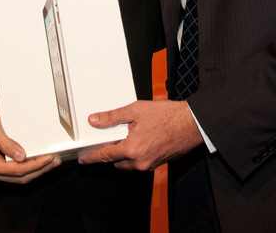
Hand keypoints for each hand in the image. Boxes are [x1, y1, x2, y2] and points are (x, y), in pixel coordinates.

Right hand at [0, 110, 60, 182]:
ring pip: (22, 177)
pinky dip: (31, 168)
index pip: (17, 169)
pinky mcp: (1, 170)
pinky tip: (42, 162)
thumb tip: (22, 156)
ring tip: (52, 162)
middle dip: (40, 169)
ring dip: (38, 170)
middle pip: (21, 176)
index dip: (35, 164)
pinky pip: (18, 172)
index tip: (48, 157)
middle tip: (55, 160)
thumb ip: (7, 143)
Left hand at [77, 100, 201, 169]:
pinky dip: (134, 155)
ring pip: (128, 164)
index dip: (92, 157)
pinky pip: (139, 163)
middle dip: (109, 153)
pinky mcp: (157, 164)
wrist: (192, 123)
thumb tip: (94, 120)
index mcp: (132, 149)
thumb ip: (113, 117)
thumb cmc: (167, 116)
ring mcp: (149, 165)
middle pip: (116, 162)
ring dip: (123, 154)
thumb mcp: (136, 110)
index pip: (105, 156)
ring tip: (125, 138)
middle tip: (105, 141)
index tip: (83, 159)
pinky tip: (138, 141)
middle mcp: (139, 162)